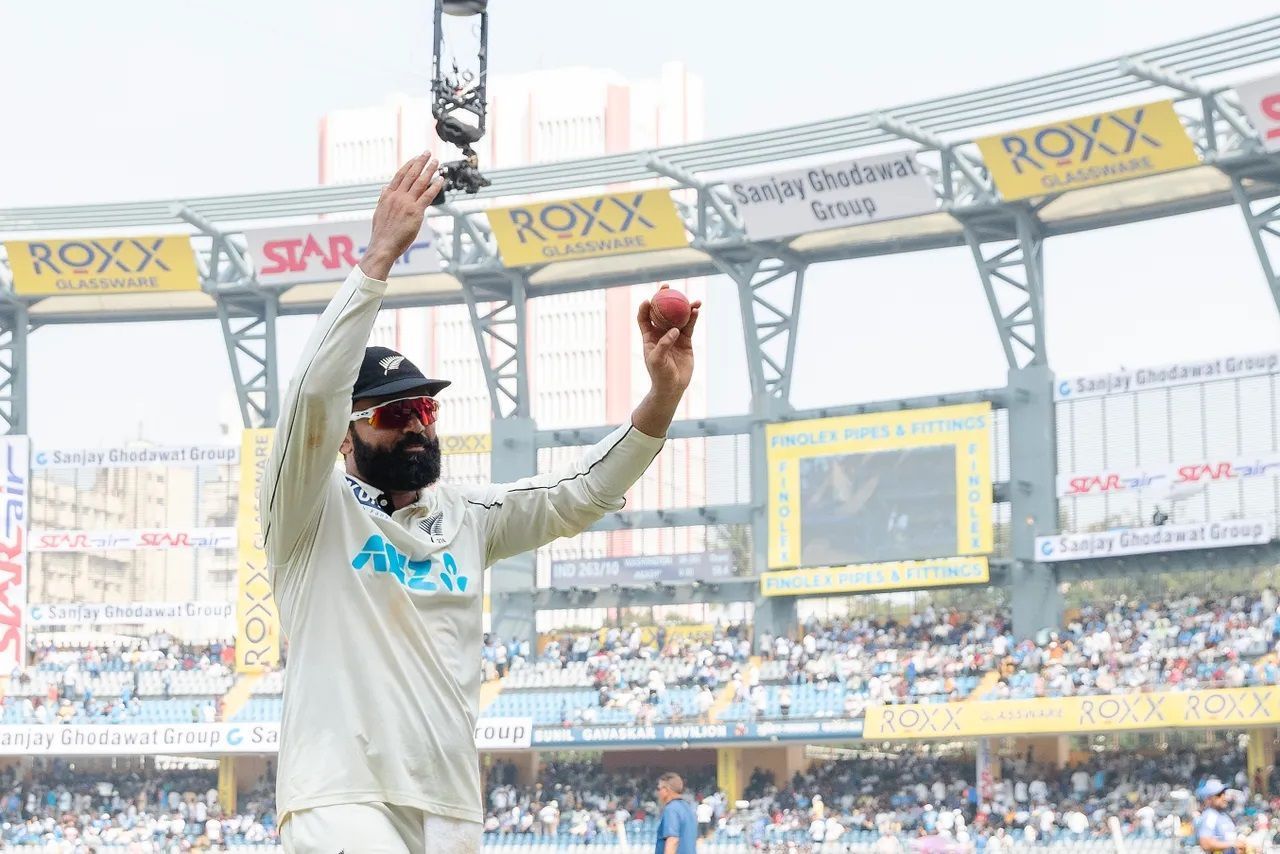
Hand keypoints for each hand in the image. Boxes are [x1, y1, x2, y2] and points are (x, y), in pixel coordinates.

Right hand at [360, 152, 443, 280]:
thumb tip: (385, 187)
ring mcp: (406, 203)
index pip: (399, 175)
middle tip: (427, 153)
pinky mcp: (415, 212)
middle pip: (410, 175)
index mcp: (387, 195)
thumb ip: (383, 198)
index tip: (415, 158)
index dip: (409, 165)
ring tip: (436, 162)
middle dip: (420, 162)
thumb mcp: (378, 211)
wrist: (382, 245)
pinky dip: (435, 186)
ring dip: (429, 170)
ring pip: (420, 182)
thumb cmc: (381, 233)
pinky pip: (427, 196)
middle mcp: (397, 196)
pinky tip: (441, 179)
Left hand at [636, 285, 700, 396]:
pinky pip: (689, 326)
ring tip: (692, 299)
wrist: (673, 386)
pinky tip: (696, 310)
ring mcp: (674, 335)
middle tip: (668, 287)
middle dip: (664, 298)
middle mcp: (661, 333)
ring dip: (684, 306)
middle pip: (662, 311)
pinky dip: (693, 318)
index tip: (650, 299)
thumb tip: (674, 330)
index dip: (645, 307)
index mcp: (649, 336)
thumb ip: (664, 344)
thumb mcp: (657, 359)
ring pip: (679, 317)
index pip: (644, 318)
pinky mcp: (686, 340)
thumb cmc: (659, 374)